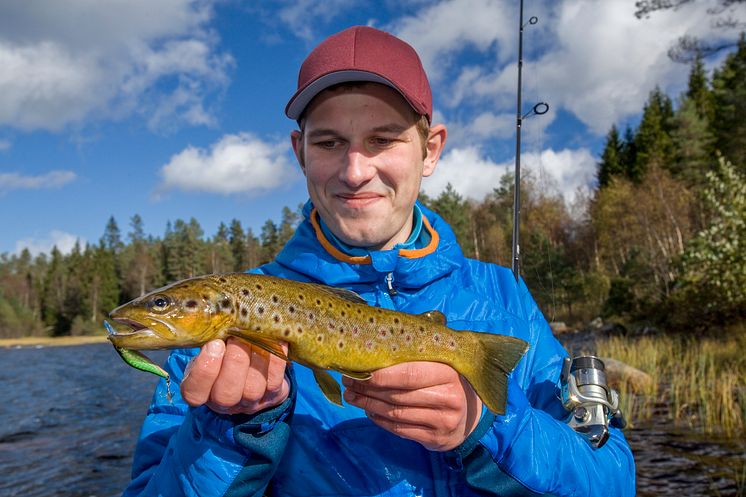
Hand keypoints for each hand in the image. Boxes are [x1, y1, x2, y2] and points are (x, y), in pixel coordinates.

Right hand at [181, 337, 289, 415]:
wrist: (254, 365)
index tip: (214, 343)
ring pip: (252, 389)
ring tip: (254, 336)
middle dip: (233, 362)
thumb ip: (210, 340)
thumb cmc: (225, 352)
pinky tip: (275, 340)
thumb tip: (217, 320)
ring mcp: (250, 403)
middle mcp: (224, 403)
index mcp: (202, 391)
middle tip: (236, 337)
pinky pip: (275, 381)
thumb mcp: (211, 347)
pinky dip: (275, 359)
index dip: (204, 371)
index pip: (194, 394)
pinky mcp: (273, 396)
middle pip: (226, 394)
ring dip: (255, 359)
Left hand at [342, 361, 481, 450]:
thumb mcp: (440, 363)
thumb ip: (415, 356)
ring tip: (352, 396)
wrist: (470, 414)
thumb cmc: (447, 381)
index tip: (358, 370)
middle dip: (368, 389)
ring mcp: (443, 421)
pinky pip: (400, 429)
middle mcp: (449, 398)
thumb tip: (374, 348)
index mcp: (449, 373)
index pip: (409, 374)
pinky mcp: (436, 439)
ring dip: (369, 405)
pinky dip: (380, 420)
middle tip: (349, 381)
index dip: (380, 375)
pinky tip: (369, 412)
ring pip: (396, 413)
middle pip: (398, 395)